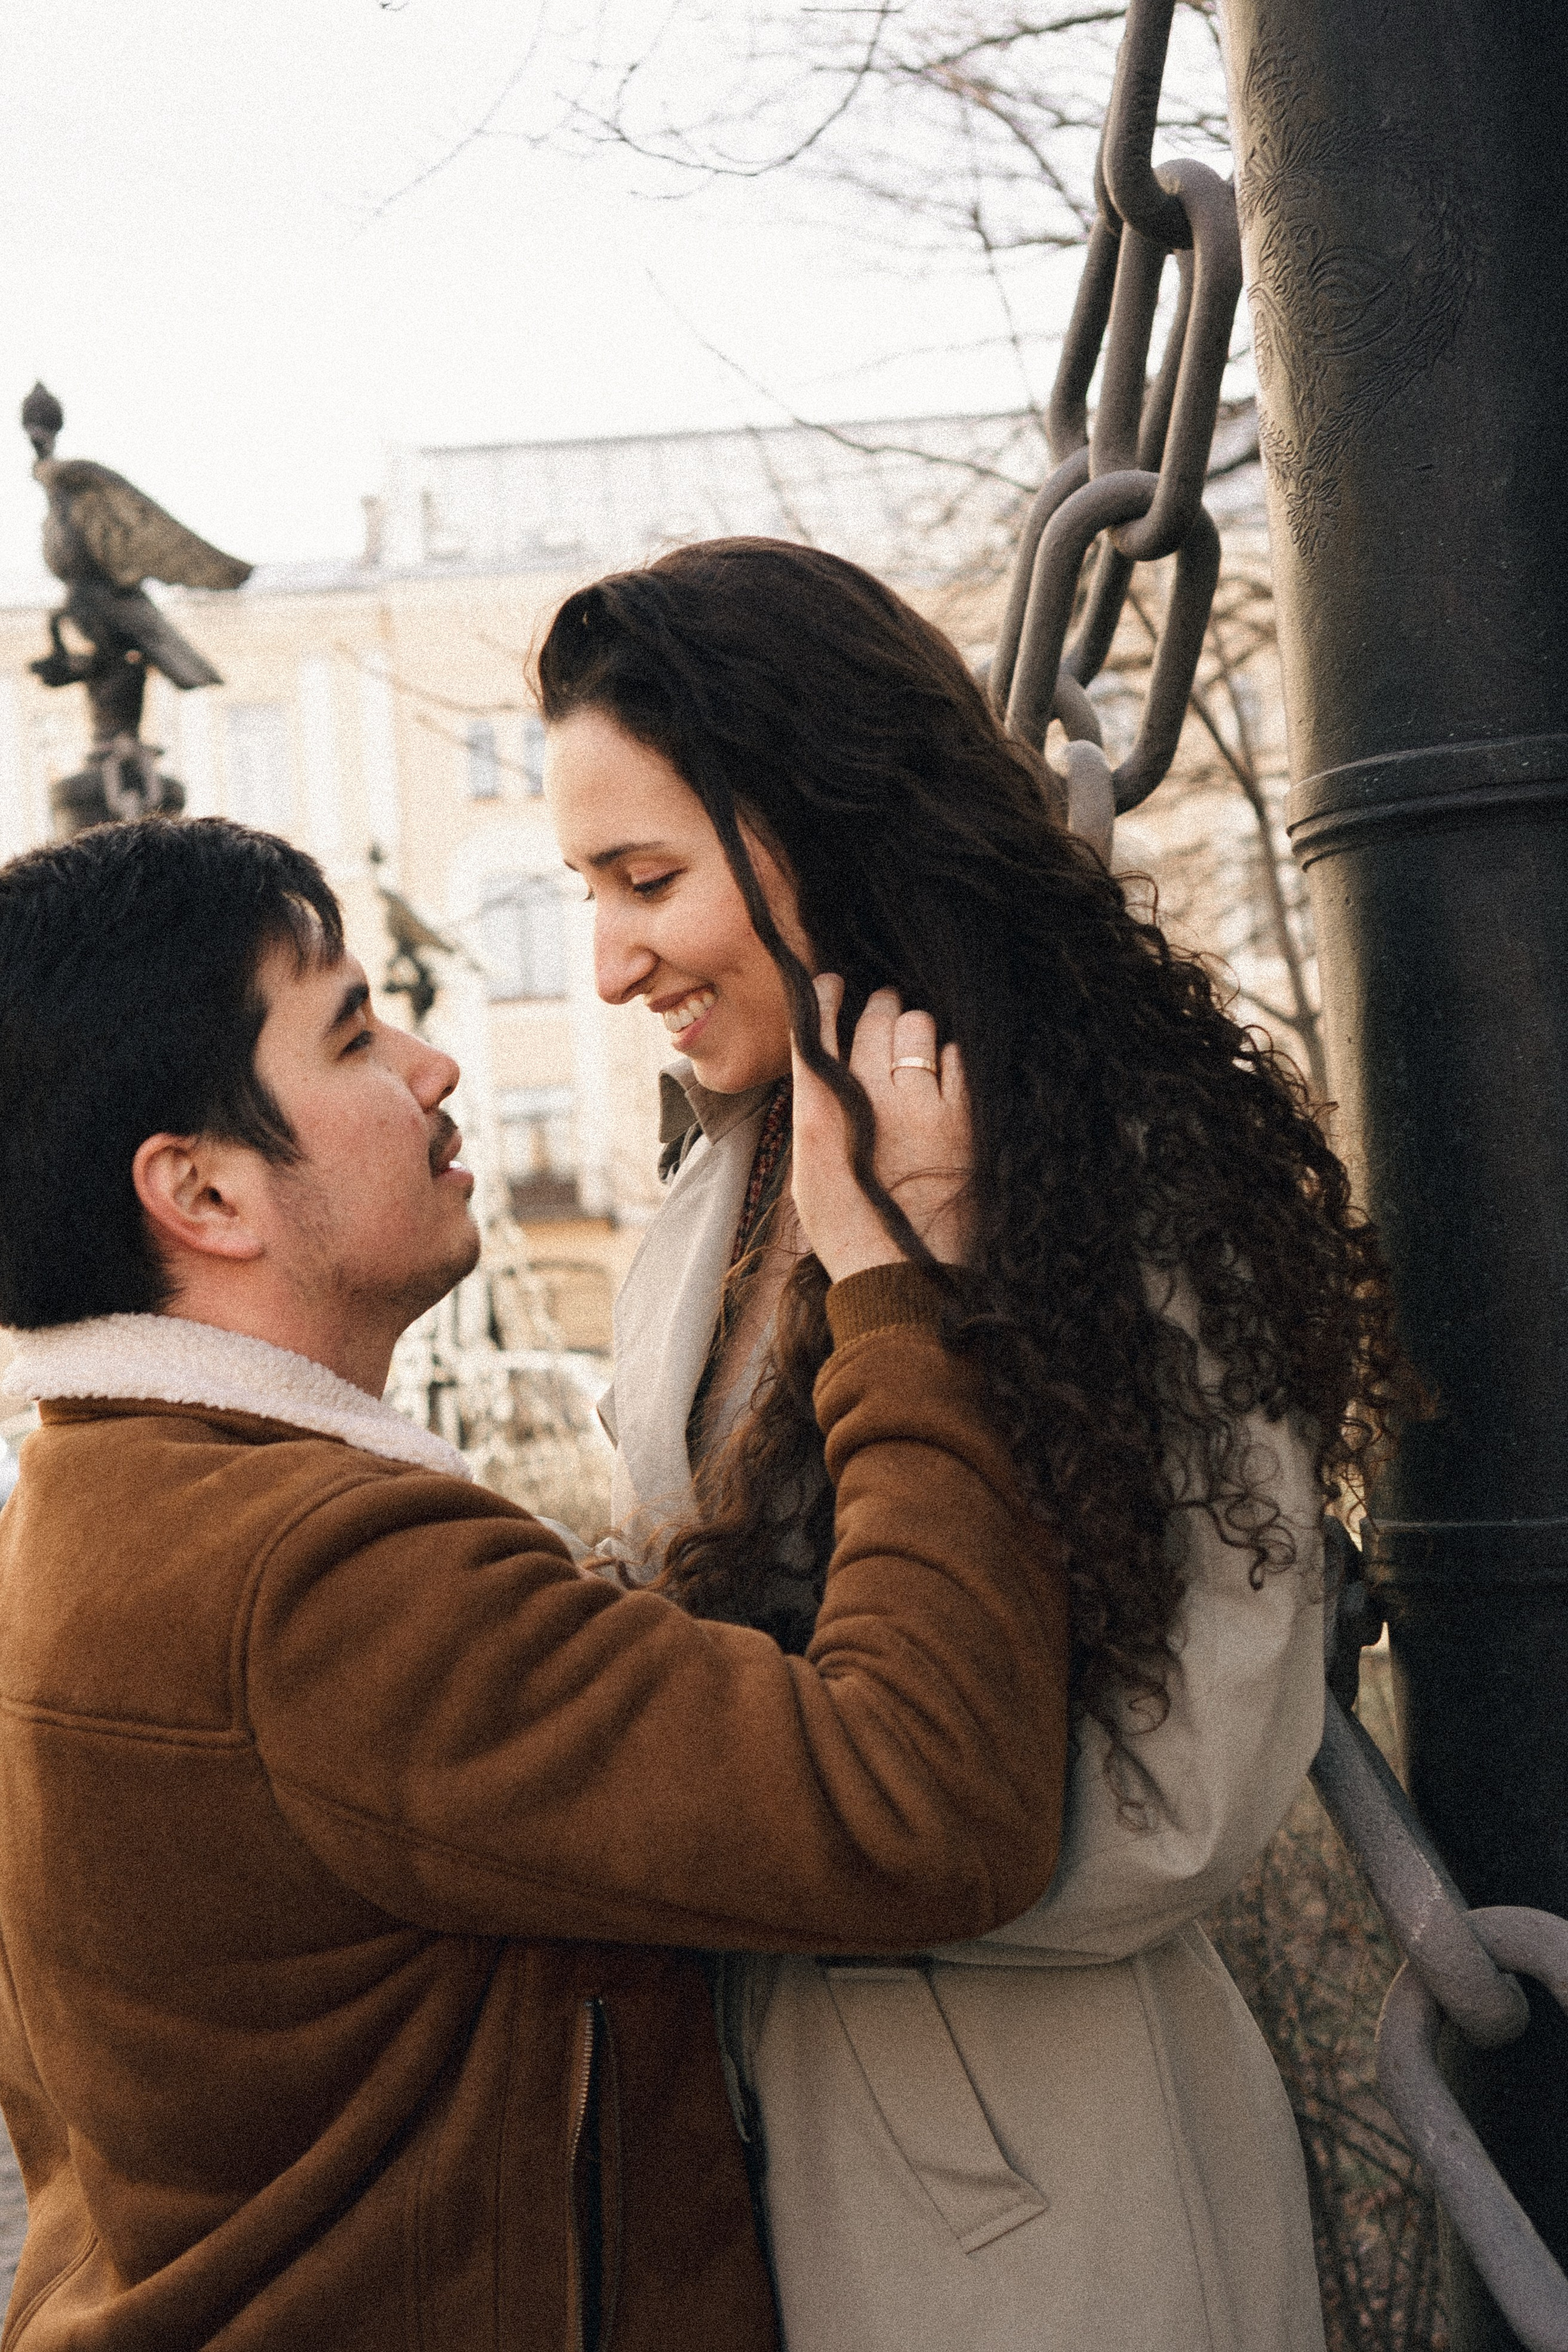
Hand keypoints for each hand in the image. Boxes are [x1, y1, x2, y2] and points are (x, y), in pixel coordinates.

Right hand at [791, 977, 972, 1281]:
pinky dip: (946, 1057)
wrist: (900, 1279)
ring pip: (919, 1028)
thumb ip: (817, 1110)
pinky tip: (939, 1073)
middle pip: (877, 1017)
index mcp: (821, 1111)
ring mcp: (922, 1105)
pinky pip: (957, 1058)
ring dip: (912, 1027)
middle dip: (878, 1007)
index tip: (831, 982)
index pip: (819, 1028)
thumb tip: (827, 1063)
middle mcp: (870, 1097)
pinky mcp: (963, 1120)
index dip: (825, 997)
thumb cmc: (849, 1232)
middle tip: (880, 1009)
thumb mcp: (810, 1173)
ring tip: (910, 1041)